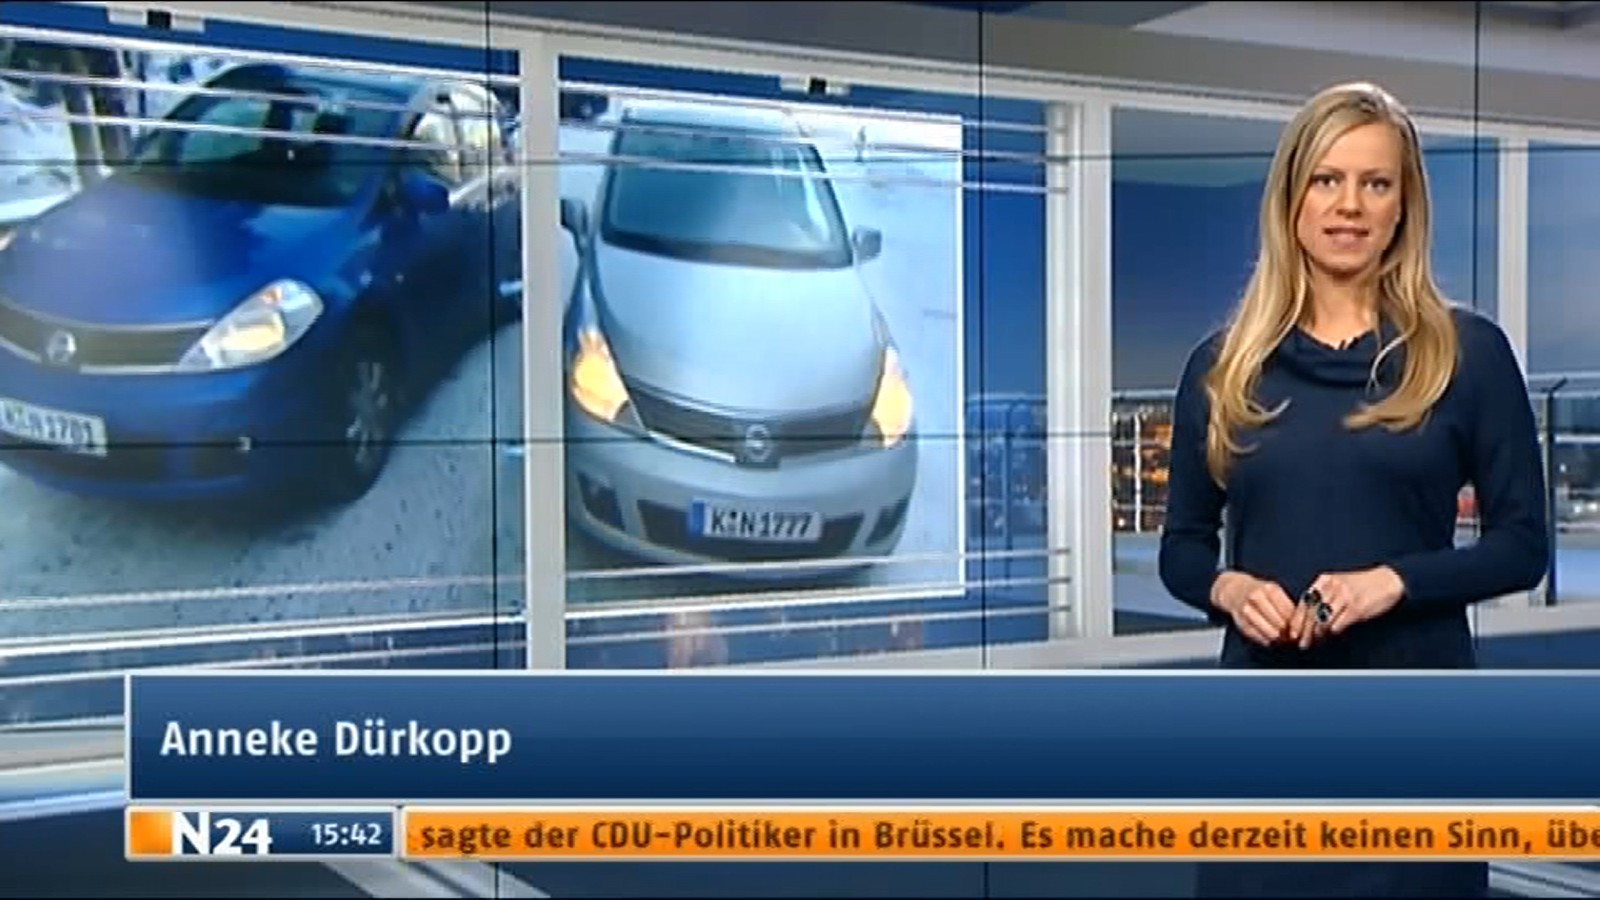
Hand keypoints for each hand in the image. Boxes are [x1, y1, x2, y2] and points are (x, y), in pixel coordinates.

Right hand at [1211, 571, 1294, 646]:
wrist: (1234, 590)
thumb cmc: (1259, 592)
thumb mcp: (1274, 591)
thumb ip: (1287, 606)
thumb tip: (1299, 626)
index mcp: (1269, 589)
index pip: (1289, 612)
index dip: (1297, 624)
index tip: (1301, 629)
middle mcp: (1256, 598)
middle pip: (1281, 623)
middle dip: (1289, 633)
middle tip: (1294, 638)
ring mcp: (1247, 611)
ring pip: (1271, 633)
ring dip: (1279, 639)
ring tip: (1283, 639)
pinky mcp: (1241, 623)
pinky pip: (1260, 638)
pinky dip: (1268, 641)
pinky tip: (1271, 639)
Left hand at [1289, 566, 1406, 645]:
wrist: (1389, 580)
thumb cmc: (1363, 586)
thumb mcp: (1339, 586)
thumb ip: (1324, 598)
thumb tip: (1309, 621)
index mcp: (1324, 580)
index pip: (1304, 603)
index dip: (1296, 621)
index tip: (1292, 634)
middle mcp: (1331, 586)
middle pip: (1311, 613)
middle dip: (1304, 631)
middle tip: (1302, 643)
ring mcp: (1344, 596)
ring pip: (1322, 620)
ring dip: (1318, 635)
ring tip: (1315, 643)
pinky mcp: (1356, 607)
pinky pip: (1338, 624)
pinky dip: (1333, 632)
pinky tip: (1332, 637)